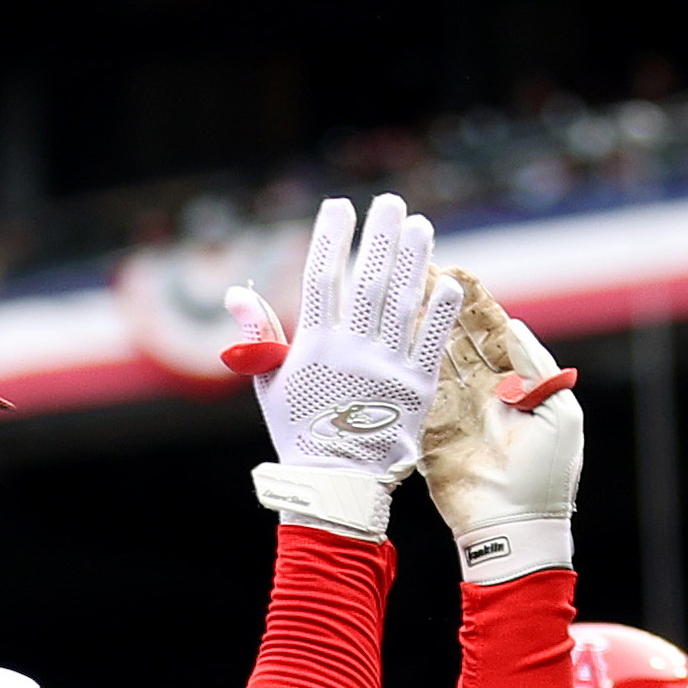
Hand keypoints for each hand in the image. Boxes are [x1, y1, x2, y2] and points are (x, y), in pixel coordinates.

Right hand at [224, 194, 465, 538]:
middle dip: (378, 236)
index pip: (321, 277)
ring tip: (421, 223)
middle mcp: (351, 351)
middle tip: (390, 201)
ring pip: (401, 302)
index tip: (339, 206)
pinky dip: (439, 311)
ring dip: (413, 259)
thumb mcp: (268, 385)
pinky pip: (430, 343)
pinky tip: (450, 280)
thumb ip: (259, 335)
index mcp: (314, 346)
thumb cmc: (298, 434)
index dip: (330, 238)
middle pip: (367, 279)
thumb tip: (236, 292)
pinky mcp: (415, 390)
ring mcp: (385, 369)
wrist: (335, 486)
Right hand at [418, 281, 584, 584]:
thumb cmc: (548, 475)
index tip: (454, 269)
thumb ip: (537, 368)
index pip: (489, 330)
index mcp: (515, 382)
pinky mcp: (427, 429)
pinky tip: (387, 334)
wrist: (515, 526)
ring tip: (394, 289)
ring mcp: (452, 407)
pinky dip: (401, 362)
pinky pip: (413, 389)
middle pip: (454, 335)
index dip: (472, 301)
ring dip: (414, 324)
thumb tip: (513, 324)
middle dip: (436, 303)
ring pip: (430, 356)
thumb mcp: (559, 415)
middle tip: (412, 267)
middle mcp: (481, 390)